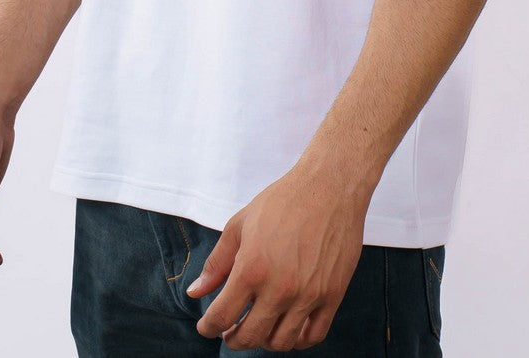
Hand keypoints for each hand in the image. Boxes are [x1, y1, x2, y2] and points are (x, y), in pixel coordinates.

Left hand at [186, 163, 370, 351]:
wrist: (329, 186)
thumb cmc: (283, 201)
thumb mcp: (241, 224)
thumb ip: (217, 263)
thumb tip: (195, 293)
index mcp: (252, 268)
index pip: (222, 317)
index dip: (209, 327)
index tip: (208, 327)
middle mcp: (280, 287)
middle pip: (250, 336)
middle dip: (233, 339)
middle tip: (231, 331)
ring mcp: (308, 294)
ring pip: (281, 342)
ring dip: (264, 341)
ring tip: (259, 326)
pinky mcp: (333, 295)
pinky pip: (313, 336)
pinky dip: (297, 340)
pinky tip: (287, 327)